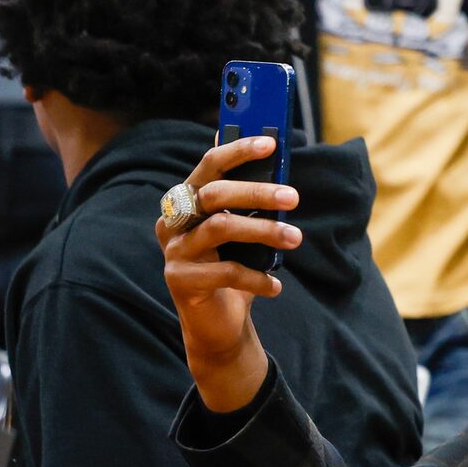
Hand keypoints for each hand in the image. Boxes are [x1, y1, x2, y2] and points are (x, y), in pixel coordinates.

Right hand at [156, 135, 299, 413]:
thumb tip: (272, 152)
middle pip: (214, 194)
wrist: (218, 324)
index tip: (271, 142)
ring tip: (295, 238)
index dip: (238, 151)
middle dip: (257, 192)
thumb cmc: (234, 267)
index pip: (209, 165)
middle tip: (293, 197)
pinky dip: (257, 278)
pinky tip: (276, 285)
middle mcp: (172, 221)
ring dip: (263, 231)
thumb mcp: (243, 228)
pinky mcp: (180, 281)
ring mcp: (173, 251)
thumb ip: (248, 195)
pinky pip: (224, 272)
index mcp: (186, 199)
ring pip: (220, 228)